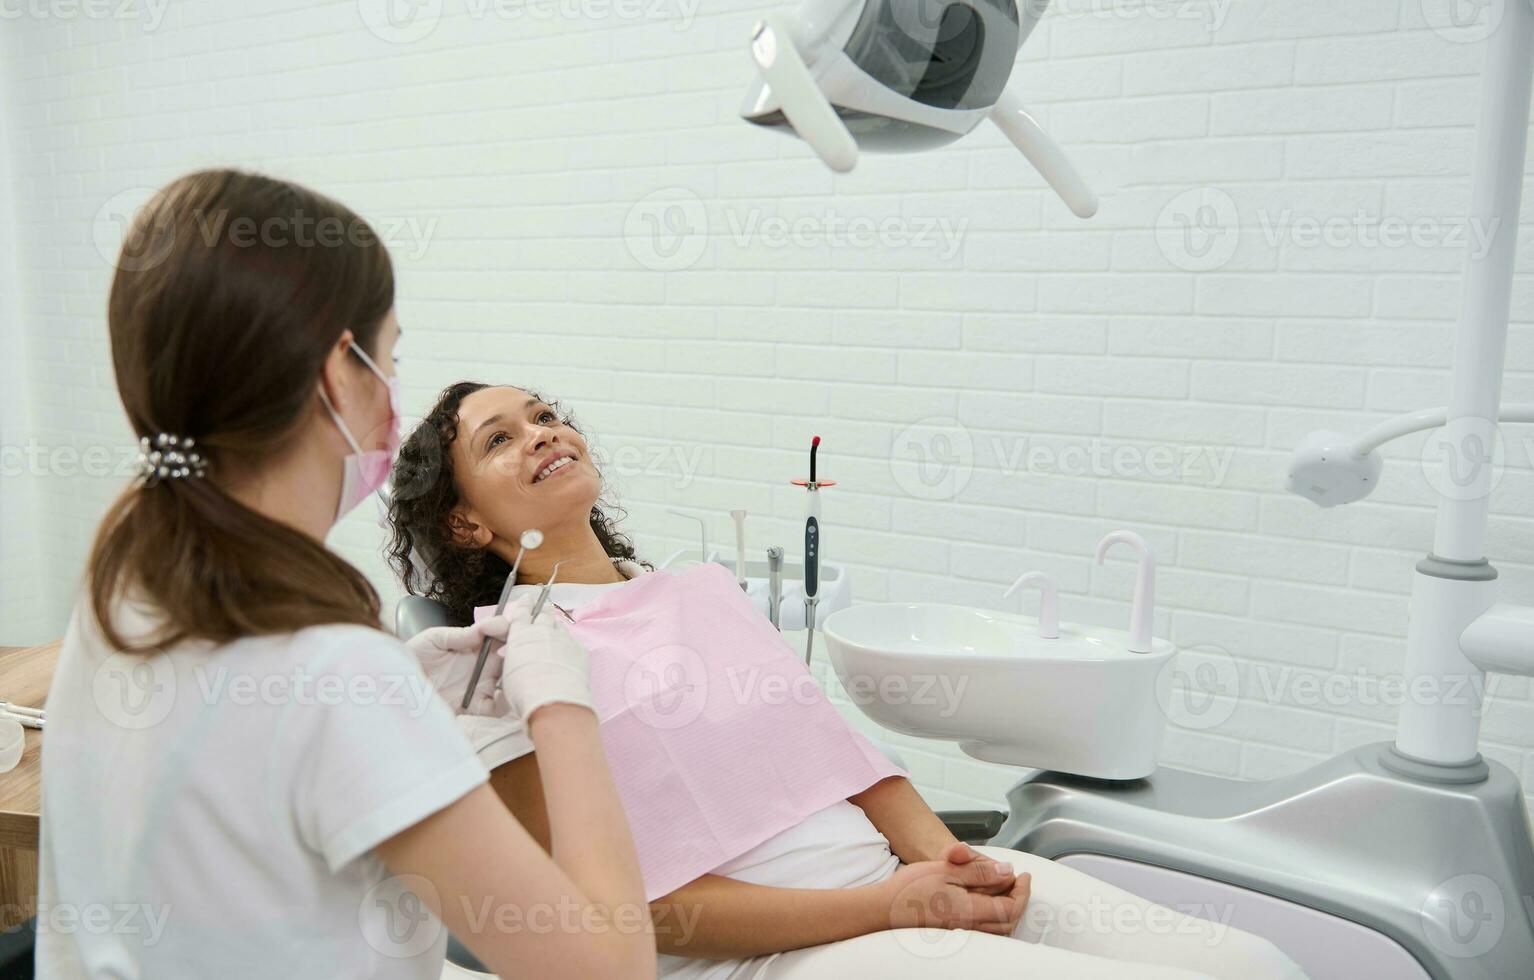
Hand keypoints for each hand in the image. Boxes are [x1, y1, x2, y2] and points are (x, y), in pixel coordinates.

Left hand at [406, 613, 512, 715]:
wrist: (396, 683)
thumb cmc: (415, 656)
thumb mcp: (435, 639)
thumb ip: (459, 635)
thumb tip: (483, 630)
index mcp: (476, 645)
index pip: (502, 634)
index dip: (508, 629)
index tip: (505, 627)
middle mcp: (483, 664)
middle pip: (512, 657)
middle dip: (520, 652)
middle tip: (518, 649)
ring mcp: (480, 684)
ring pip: (510, 681)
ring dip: (517, 676)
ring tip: (516, 670)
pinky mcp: (473, 705)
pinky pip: (497, 707)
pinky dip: (504, 703)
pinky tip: (501, 694)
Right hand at [498, 593, 594, 723]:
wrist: (554, 700)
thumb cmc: (524, 691)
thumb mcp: (509, 673)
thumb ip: (515, 658)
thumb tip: (521, 658)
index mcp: (521, 635)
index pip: (522, 613)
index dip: (524, 604)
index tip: (526, 598)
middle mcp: (543, 632)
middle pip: (544, 614)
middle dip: (543, 610)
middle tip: (543, 607)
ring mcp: (564, 639)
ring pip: (560, 627)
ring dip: (556, 627)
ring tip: (554, 630)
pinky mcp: (579, 650)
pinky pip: (573, 643)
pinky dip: (568, 646)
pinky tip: (567, 655)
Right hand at [877, 843, 1028, 935]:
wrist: (883, 909)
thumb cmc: (910, 889)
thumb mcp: (946, 870)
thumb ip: (980, 872)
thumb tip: (1007, 872)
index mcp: (970, 911)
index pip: (1011, 907)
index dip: (1022, 891)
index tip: (1023, 875)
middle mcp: (969, 927)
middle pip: (1008, 921)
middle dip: (1018, 900)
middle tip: (1018, 881)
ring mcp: (960, 933)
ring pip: (997, 928)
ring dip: (1006, 908)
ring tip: (1003, 888)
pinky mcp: (952, 934)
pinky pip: (983, 929)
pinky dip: (992, 915)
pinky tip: (983, 901)